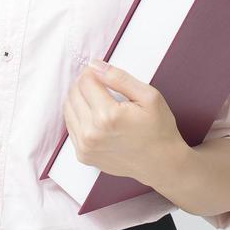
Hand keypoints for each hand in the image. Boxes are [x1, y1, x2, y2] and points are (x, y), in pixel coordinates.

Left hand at [63, 59, 186, 183]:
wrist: (162, 163)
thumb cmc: (159, 129)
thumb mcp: (148, 96)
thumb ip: (119, 78)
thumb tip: (95, 65)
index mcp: (107, 116)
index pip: (85, 81)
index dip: (92, 71)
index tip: (101, 72)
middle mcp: (92, 133)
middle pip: (73, 94)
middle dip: (84, 83)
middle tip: (100, 83)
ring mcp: (85, 147)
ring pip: (68, 109)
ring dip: (79, 98)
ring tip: (97, 98)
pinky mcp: (83, 156)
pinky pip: (71, 126)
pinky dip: (79, 116)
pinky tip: (95, 115)